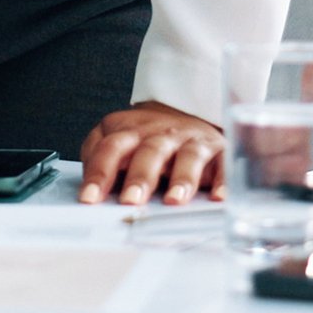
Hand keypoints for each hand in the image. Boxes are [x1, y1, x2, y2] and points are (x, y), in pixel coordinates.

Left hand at [79, 102, 224, 204]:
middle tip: (132, 201)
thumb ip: (97, 156)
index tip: (89, 199)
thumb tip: (88, 188)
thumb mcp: (116, 137)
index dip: (99, 173)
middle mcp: (162, 135)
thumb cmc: (146, 137)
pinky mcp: (219, 151)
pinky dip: (223, 180)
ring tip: (174, 201)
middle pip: (150, 151)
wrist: (186, 111)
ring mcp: (192, 142)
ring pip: (188, 156)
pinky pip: (224, 164)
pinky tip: (219, 197)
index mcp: (132, 132)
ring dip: (182, 178)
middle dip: (141, 176)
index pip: (111, 148)